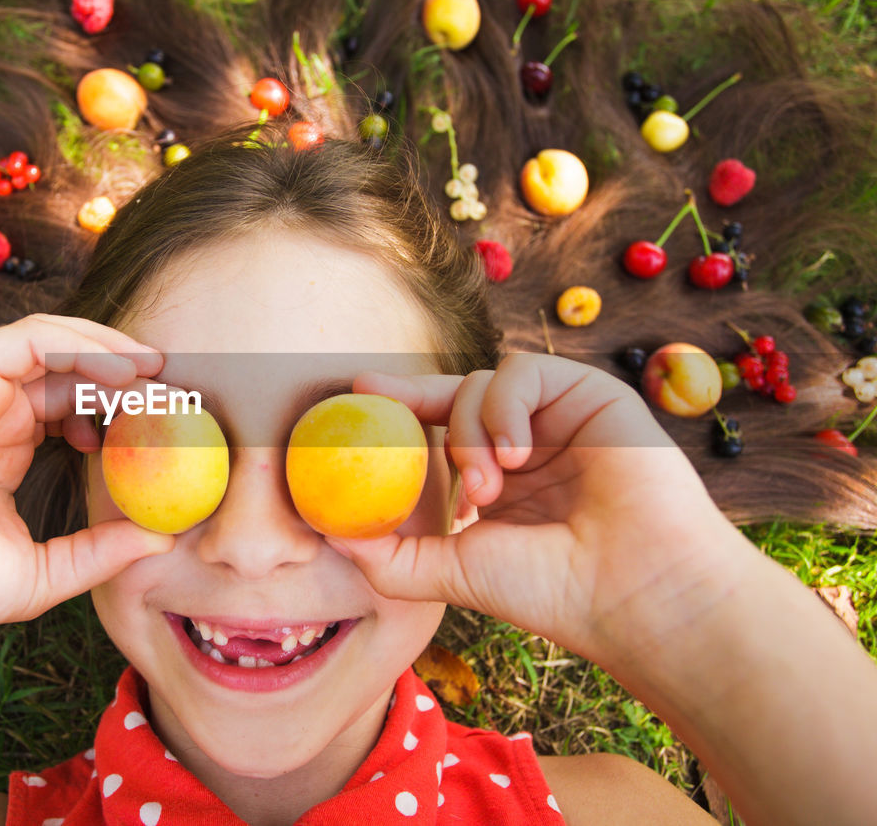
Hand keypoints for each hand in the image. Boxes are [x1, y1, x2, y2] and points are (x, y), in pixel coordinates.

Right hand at [0, 314, 173, 643]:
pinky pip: (32, 340)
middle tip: (179, 394)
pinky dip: (82, 345)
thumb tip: (162, 539)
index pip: (74, 405)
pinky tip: (124, 373)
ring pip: (56, 343)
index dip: (126, 407)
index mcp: (4, 446)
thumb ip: (100, 551)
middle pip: (72, 369)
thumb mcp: (45, 573)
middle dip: (130, 375)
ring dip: (113, 352)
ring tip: (159, 376)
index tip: (173, 425)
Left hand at [330, 352, 753, 663]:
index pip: (436, 433)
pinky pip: (523, 373)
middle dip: (410, 395)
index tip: (353, 400)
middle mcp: (527, 446)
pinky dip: (504, 409)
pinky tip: (516, 457)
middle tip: (372, 396)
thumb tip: (332, 532)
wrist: (633, 593)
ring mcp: (558, 419)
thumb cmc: (551, 590)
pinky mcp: (589, 394)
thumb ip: (392, 555)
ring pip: (482, 385)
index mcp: (498, 483)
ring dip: (467, 432)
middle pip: (453, 395)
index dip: (395, 413)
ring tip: (486, 491)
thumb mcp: (452, 573)